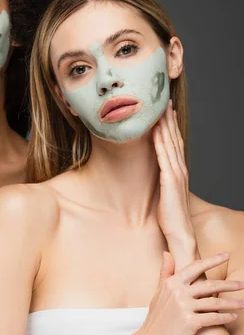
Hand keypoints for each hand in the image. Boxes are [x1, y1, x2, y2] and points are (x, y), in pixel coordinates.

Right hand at [139, 251, 243, 334]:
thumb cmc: (155, 318)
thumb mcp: (158, 292)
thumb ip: (165, 272)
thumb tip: (167, 253)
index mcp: (172, 282)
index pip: (196, 266)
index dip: (212, 260)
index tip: (226, 255)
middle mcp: (178, 292)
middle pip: (210, 285)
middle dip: (229, 284)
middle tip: (242, 283)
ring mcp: (184, 307)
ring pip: (215, 302)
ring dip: (232, 303)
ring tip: (243, 303)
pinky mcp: (190, 323)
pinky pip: (213, 318)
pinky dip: (225, 318)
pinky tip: (233, 317)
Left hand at [153, 100, 194, 254]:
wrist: (179, 233)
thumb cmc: (170, 215)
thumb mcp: (165, 192)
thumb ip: (162, 179)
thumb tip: (154, 171)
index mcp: (178, 170)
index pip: (175, 142)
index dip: (171, 125)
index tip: (166, 109)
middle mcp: (180, 169)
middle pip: (174, 138)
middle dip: (169, 119)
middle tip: (164, 101)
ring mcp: (176, 174)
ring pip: (170, 144)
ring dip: (164, 127)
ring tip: (159, 110)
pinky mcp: (171, 182)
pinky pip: (164, 158)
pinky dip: (160, 144)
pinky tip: (155, 132)